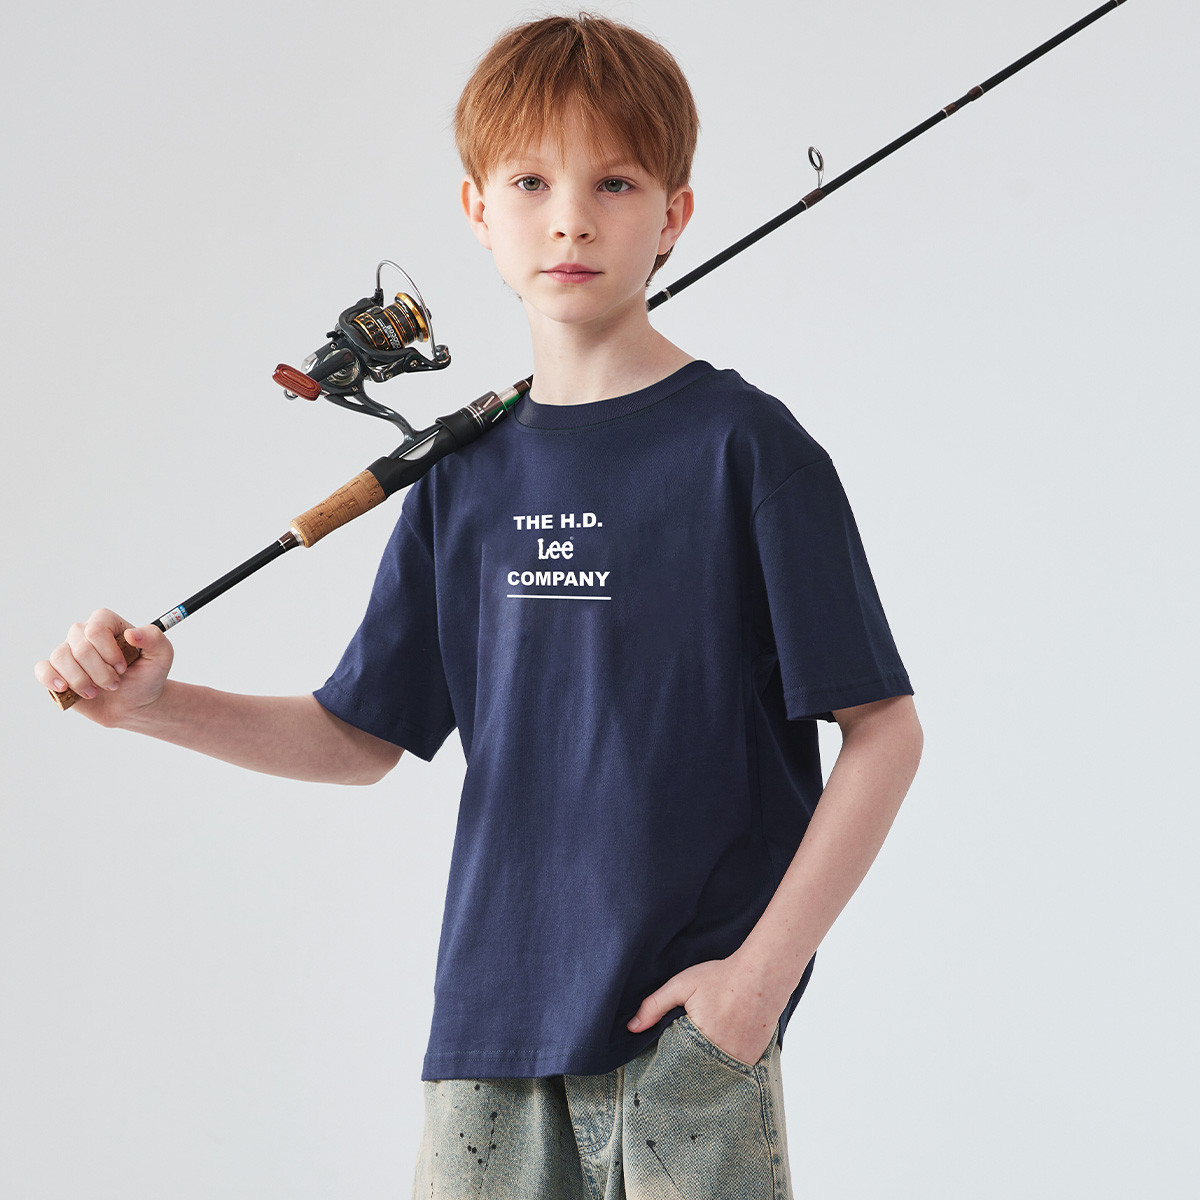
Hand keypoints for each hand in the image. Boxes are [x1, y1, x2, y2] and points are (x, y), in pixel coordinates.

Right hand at [35, 609, 173, 725]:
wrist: (136, 704)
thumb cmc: (148, 677)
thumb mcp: (163, 657)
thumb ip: (154, 639)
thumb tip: (131, 633)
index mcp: (108, 624)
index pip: (97, 628)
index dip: (108, 651)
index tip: (123, 667)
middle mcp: (85, 634)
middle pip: (80, 646)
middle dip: (100, 671)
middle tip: (115, 684)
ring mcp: (70, 653)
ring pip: (61, 657)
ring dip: (81, 680)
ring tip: (96, 692)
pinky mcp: (58, 672)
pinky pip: (43, 668)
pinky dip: (50, 678)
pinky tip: (64, 688)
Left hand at [626, 955, 784, 1066]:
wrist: (763, 975)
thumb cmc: (721, 978)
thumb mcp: (682, 985)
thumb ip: (655, 1005)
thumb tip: (631, 1027)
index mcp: (700, 1041)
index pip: (676, 1065)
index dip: (668, 1066)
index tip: (658, 1070)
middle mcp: (722, 1058)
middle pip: (696, 1075)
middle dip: (686, 1073)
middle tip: (676, 1073)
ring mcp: (741, 1062)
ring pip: (716, 1077)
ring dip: (706, 1073)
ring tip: (698, 1066)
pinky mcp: (755, 1061)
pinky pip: (734, 1074)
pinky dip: (726, 1069)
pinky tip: (720, 1058)